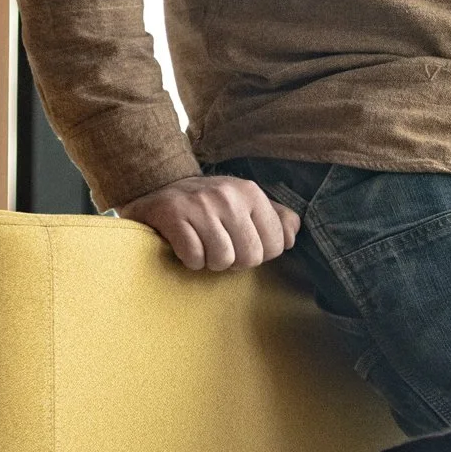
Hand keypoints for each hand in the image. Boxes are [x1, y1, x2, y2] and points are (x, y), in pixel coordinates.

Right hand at [117, 174, 301, 271]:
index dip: (259, 253)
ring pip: (222, 261)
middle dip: (235, 261)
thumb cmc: (209, 205)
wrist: (158, 190)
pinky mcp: (173, 215)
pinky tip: (185, 245)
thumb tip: (291, 236)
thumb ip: (276, 218)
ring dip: (210, 261)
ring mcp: (200, 204)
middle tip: (220, 246)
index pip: (275, 245)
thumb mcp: (245, 203)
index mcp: (251, 192)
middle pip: (250, 257)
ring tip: (203, 245)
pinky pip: (194, 259)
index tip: (241, 243)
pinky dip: (190, 260)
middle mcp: (228, 195)